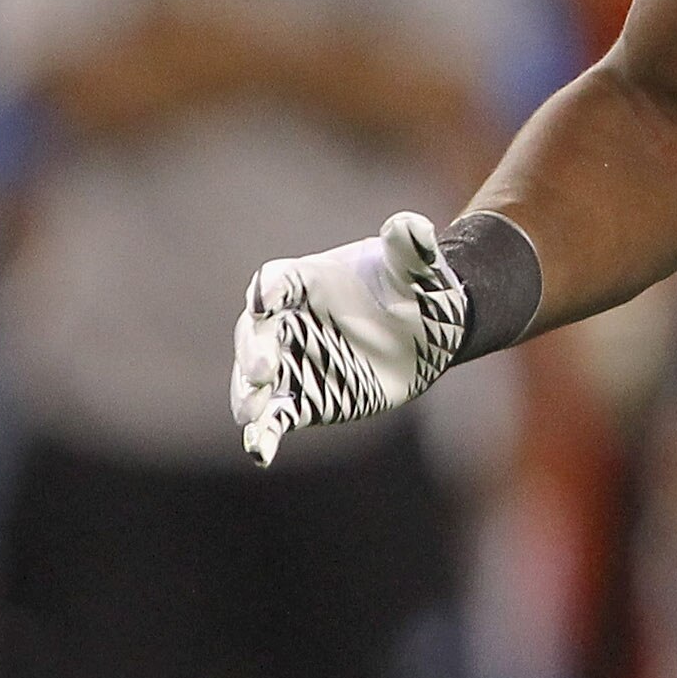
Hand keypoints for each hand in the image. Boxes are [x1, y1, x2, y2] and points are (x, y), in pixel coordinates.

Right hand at [234, 211, 468, 464]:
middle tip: (262, 370)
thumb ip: (411, 246)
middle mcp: (288, 321)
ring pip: (257, 380)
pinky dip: (265, 434)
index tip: (267, 298)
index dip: (271, 289)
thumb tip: (409, 225)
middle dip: (253, 351)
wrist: (428, 328)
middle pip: (255, 334)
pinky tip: (260, 451)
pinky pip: (278, 416)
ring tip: (248, 415)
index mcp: (306, 280)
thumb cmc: (416, 287)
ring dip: (248, 396)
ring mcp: (293, 361)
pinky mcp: (306, 398)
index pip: (277, 281)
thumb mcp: (419, 266)